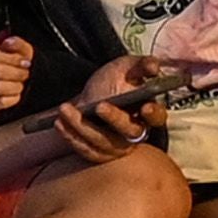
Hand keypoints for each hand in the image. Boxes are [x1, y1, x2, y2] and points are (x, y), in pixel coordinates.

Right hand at [0, 36, 36, 117]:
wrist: (26, 84)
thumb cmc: (22, 66)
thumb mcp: (25, 51)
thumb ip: (17, 44)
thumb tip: (7, 42)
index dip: (11, 57)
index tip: (25, 61)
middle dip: (16, 73)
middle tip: (25, 74)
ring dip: (14, 87)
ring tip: (21, 85)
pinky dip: (10, 100)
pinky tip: (16, 96)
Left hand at [48, 55, 163, 157]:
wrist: (91, 94)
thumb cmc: (113, 80)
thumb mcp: (126, 67)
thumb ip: (141, 64)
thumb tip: (153, 66)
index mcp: (147, 111)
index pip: (157, 117)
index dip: (153, 114)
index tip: (145, 107)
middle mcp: (135, 132)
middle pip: (130, 132)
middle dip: (115, 119)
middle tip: (99, 106)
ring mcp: (117, 145)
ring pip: (104, 143)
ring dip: (83, 128)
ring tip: (65, 110)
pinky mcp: (100, 153)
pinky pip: (87, 150)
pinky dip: (71, 137)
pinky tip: (60, 123)